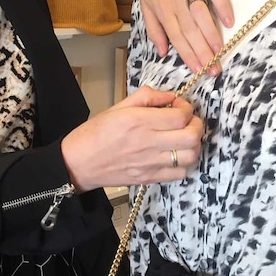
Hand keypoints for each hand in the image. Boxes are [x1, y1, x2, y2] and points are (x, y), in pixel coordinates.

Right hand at [60, 86, 203, 191]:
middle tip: (188, 121)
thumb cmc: (95, 132)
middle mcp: (147, 142)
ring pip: (190, 156)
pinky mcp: (149, 178)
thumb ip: (147, 97)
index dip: (187, 109)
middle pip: (191, 136)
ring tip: (183, 138)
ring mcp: (150, 163)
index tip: (180, 107)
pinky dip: (183, 163)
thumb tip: (171, 97)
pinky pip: (179, 174)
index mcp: (139, 121)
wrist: (78, 162)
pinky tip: (174, 155)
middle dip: (196, 125)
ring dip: (193, 145)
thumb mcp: (119, 106)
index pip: (180, 116)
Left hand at [136, 0, 233, 74]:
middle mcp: (176, 1)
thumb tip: (162, 52)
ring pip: (202, 16)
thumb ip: (154, 29)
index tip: (199, 71)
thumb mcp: (146, 3)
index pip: (176, 38)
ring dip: (212, 35)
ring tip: (220, 53)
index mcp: (163, 10)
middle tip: (215, 70)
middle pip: (191, 31)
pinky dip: (223, 6)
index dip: (188, 56)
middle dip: (203, 53)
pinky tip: (230, 21)